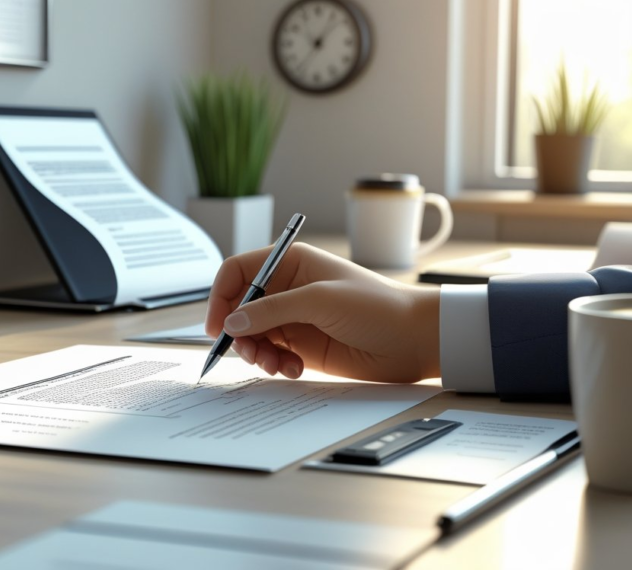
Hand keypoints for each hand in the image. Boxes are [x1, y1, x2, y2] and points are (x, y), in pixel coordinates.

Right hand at [205, 243, 440, 382]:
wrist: (415, 340)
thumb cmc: (378, 307)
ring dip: (256, 352)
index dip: (221, 296)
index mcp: (290, 264)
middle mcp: (288, 289)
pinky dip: (274, 364)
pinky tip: (292, 368)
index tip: (217, 324)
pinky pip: (271, 354)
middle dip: (238, 331)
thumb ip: (272, 309)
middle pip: (240, 307)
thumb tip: (232, 321)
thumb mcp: (320, 300)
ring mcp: (294, 318)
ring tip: (275, 364)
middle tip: (248, 352)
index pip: (238, 272)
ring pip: (253, 334)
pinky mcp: (302, 346)